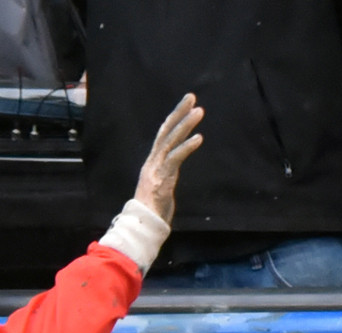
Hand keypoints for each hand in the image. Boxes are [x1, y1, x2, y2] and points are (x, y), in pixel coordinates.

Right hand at [129, 93, 203, 223]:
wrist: (142, 226)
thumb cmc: (153, 210)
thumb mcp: (160, 186)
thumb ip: (167, 173)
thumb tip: (173, 168)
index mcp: (153, 162)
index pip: (163, 135)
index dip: (174, 118)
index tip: (186, 104)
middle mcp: (153, 161)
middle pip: (166, 131)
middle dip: (179, 112)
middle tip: (192, 97)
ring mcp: (156, 169)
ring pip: (170, 141)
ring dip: (185, 125)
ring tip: (199, 111)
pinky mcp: (162, 178)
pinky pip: (175, 159)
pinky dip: (187, 147)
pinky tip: (199, 138)